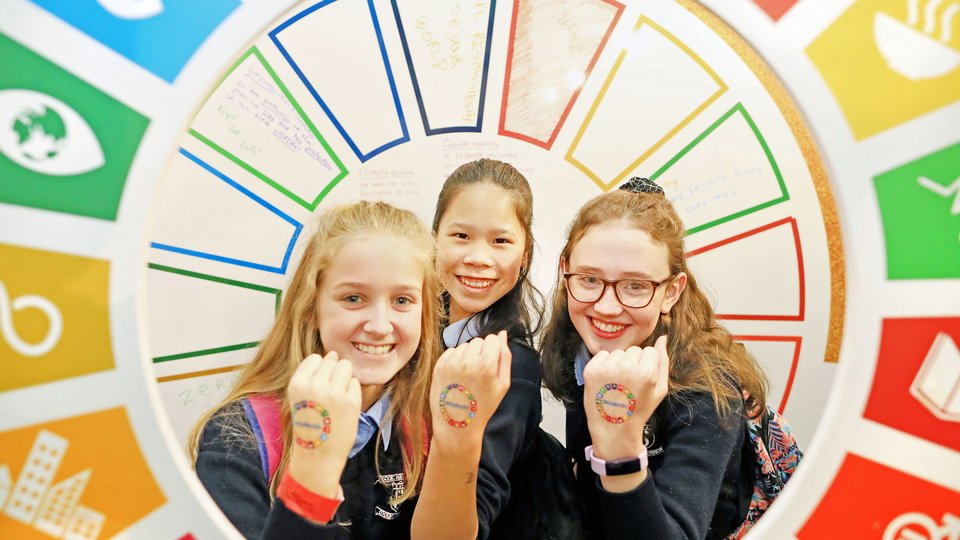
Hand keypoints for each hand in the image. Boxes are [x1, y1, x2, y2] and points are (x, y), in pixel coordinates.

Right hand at [285, 351, 361, 496]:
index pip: (315, 358)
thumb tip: (333, 354)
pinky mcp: (351, 401)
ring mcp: (334, 393)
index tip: (319, 386)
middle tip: (329, 395)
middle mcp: (315, 386)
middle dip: (334, 373)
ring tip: (337, 397)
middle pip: (333, 360)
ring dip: (344, 379)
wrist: (318, 454)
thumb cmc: (310, 423)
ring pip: (346, 367)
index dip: (320, 369)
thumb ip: (312, 375)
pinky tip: (344, 407)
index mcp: (298, 384)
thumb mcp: (300, 397)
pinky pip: (355, 382)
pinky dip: (352, 392)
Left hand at [429, 331, 511, 449]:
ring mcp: (451, 363)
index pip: (492, 338)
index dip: (494, 350)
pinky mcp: (439, 366)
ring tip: (468, 377)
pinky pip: (451, 351)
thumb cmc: (483, 405)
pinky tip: (458, 377)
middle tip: (480, 373)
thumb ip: (505, 356)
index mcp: (486, 365)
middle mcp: (467, 361)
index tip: (492, 364)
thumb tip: (503, 333)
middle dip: (481, 352)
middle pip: (478, 340)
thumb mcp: (503, 384)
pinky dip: (456, 360)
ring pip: (464, 345)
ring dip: (468, 356)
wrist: (457, 424)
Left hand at [582, 335, 668, 460]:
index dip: (647, 365)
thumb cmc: (639, 409)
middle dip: (634, 362)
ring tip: (618, 383)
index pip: (649, 351)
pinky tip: (607, 381)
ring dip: (619, 363)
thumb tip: (662, 337)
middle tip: (630, 383)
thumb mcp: (660, 389)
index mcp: (646, 371)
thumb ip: (663, 361)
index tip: (642, 380)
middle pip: (634, 350)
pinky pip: (603, 355)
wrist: (613, 427)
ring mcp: (606, 367)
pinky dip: (605, 364)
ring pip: (618, 352)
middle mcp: (625, 366)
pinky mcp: (591, 369)